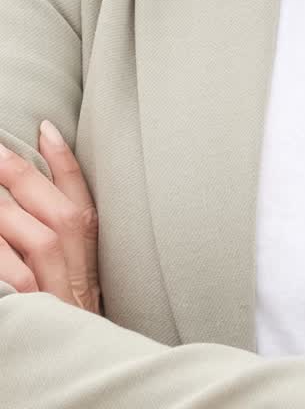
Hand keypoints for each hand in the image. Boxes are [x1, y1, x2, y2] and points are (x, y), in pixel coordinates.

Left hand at [0, 121, 101, 313]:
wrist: (66, 387)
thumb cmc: (59, 319)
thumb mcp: (64, 278)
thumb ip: (53, 234)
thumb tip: (28, 186)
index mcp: (88, 262)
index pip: (82, 203)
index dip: (65, 163)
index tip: (45, 128)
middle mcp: (82, 279)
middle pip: (63, 217)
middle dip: (27, 179)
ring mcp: (61, 300)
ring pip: (43, 244)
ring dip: (9, 213)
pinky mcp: (41, 319)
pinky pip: (20, 283)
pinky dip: (4, 260)